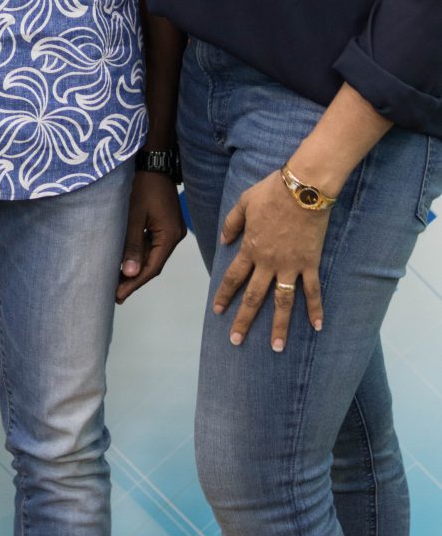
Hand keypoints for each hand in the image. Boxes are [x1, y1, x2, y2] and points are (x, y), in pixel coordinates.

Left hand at [116, 170, 185, 302]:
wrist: (153, 161)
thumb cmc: (142, 184)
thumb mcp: (134, 215)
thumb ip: (132, 245)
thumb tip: (129, 274)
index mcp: (170, 235)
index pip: (152, 268)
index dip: (135, 284)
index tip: (119, 296)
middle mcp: (175, 235)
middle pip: (154, 264)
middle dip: (134, 279)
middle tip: (115, 293)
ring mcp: (171, 230)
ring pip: (153, 255)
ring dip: (136, 267)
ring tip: (116, 281)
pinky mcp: (165, 224)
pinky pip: (153, 244)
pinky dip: (139, 253)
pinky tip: (126, 260)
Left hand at [213, 170, 327, 350]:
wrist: (302, 188)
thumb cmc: (272, 191)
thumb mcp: (244, 202)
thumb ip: (232, 223)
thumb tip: (223, 241)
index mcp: (251, 248)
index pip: (233, 277)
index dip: (224, 295)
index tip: (217, 311)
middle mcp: (268, 262)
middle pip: (253, 297)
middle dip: (243, 320)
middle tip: (236, 341)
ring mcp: (290, 265)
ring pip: (282, 302)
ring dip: (279, 326)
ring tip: (276, 347)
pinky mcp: (310, 263)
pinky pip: (313, 291)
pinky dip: (316, 309)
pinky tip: (317, 326)